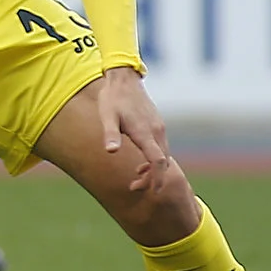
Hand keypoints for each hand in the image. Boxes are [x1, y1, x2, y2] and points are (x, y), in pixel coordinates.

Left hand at [95, 66, 174, 191]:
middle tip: (134, 187)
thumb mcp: (106, 116)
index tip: (154, 192)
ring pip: (163, 156)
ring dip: (154, 170)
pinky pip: (161, 148)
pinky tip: (142, 164)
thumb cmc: (112, 98)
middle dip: (153, 178)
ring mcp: (159, 128)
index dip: (158, 178)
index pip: (158, 161)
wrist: (124, 79)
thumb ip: (110, 134)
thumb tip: (110, 151)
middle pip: (163, 162)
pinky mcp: (157, 125)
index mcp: (145, 132)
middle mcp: (156, 132)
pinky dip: (155, 159)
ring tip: (136, 178)